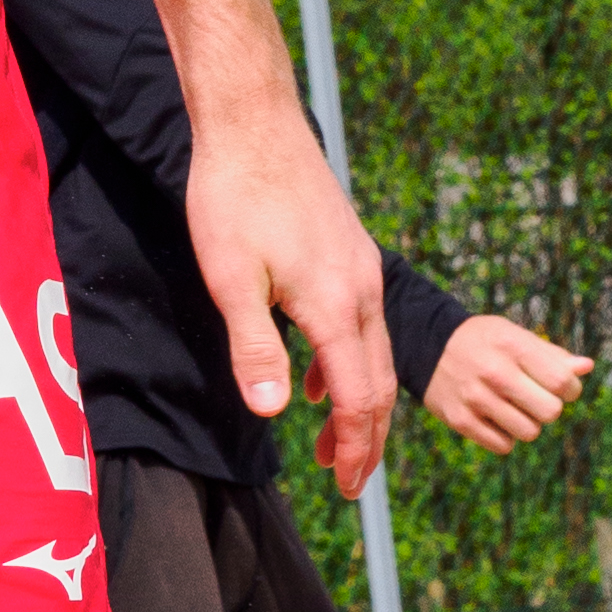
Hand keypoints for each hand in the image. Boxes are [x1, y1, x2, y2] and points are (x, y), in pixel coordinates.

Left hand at [186, 96, 393, 495]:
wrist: (253, 121)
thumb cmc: (233, 197)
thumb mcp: (231, 278)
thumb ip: (254, 347)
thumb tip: (271, 412)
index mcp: (336, 305)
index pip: (362, 398)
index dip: (357, 449)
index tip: (348, 490)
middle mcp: (362, 290)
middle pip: (380, 382)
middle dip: (368, 438)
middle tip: (349, 482)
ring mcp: (360, 267)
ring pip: (375, 351)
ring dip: (361, 402)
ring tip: (334, 440)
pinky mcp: (350, 249)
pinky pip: (363, 321)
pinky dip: (351, 361)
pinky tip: (323, 375)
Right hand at [425, 316, 592, 453]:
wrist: (426, 346)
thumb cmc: (483, 342)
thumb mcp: (514, 336)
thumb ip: (551, 354)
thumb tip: (587, 367)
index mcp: (512, 345)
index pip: (563, 382)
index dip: (570, 389)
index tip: (559, 386)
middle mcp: (494, 371)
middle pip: (550, 412)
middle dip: (548, 408)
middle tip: (533, 397)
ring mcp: (475, 398)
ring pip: (529, 433)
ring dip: (527, 423)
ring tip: (512, 407)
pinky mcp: (460, 420)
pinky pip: (503, 446)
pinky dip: (505, 436)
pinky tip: (494, 417)